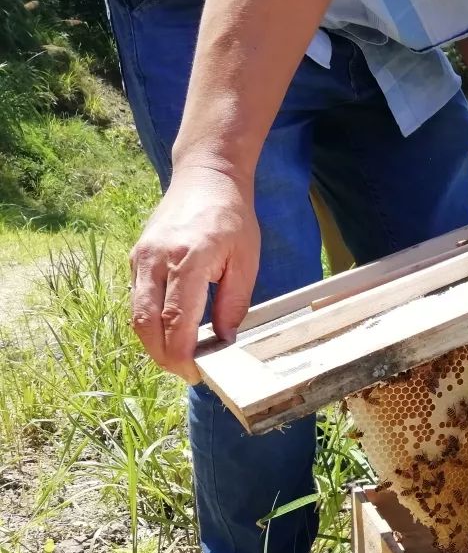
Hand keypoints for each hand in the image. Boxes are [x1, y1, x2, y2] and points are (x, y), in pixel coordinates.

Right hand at [129, 165, 259, 383]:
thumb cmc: (232, 218)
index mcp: (188, 260)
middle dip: (163, 357)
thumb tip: (224, 341)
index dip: (183, 355)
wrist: (205, 177)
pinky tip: (172, 333)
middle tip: (186, 374)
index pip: (176, 320)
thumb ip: (234, 303)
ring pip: (136, 314)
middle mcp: (155, 259)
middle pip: (146, 323)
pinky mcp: (136, 257)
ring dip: (154, 343)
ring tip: (181, 359)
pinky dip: (150, 323)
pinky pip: (137, 299)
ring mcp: (140, 257)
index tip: (196, 374)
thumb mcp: (246, 261)